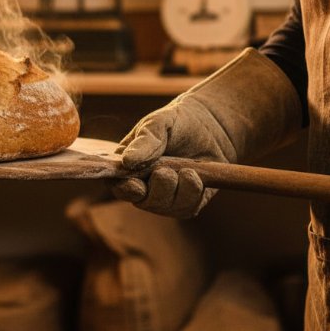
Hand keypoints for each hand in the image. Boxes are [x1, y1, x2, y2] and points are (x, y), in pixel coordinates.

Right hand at [112, 99, 224, 218]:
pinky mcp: (187, 203)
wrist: (211, 126)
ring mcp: (166, 197)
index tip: (138, 186)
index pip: (118, 185)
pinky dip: (193, 192)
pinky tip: (197, 175)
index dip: (125, 189)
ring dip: (178, 190)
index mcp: (128, 166)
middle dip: (158, 188)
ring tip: (188, 170)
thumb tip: (127, 161)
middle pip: (144, 202)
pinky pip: (187, 208)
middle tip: (166, 171)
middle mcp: (144, 186)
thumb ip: (144, 140)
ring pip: (167, 207)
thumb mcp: (160, 123)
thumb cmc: (177, 122)